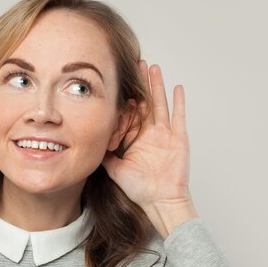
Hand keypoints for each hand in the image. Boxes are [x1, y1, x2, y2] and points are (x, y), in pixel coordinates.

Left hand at [102, 61, 198, 238]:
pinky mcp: (178, 139)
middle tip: (136, 64)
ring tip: (153, 68)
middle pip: (145, 102)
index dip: (126, 98)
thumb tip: (88, 144)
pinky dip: (178, 103)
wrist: (159, 201)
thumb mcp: (115, 169)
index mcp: (137, 138)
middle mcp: (151, 133)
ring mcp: (165, 135)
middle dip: (141, 84)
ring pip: (160, 104)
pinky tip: (176, 87)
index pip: (130, 112)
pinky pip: (178, 117)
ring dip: (157, 86)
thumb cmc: (140, 189)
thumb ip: (104, 155)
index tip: (119, 81)